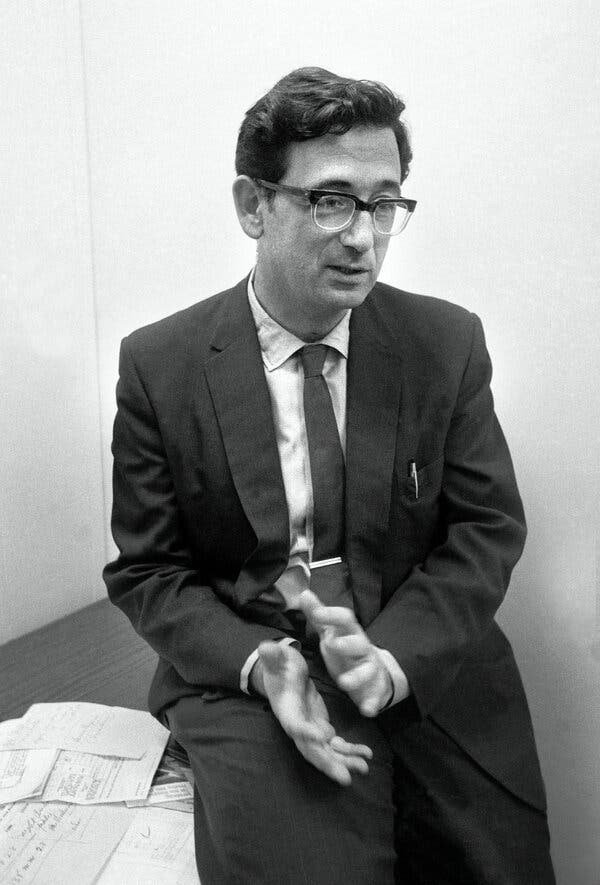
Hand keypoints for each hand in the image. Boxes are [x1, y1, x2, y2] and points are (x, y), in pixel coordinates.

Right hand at [252, 641, 371, 785]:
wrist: (282, 674)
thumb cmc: (280, 664)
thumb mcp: (278, 656)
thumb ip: (273, 654)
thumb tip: (265, 646)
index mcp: (286, 708)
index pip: (294, 723)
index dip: (305, 732)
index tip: (321, 738)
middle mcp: (297, 725)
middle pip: (310, 749)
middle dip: (327, 763)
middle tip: (345, 777)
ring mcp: (310, 728)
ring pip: (326, 751)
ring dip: (344, 761)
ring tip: (364, 767)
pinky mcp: (321, 727)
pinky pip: (335, 745)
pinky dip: (349, 751)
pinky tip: (366, 755)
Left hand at [298, 590, 393, 716]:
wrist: (375, 672)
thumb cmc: (346, 648)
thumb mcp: (331, 631)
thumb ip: (318, 614)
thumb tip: (303, 592)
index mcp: (350, 633)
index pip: (345, 619)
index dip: (332, 615)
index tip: (317, 612)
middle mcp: (363, 648)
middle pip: (360, 642)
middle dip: (348, 644)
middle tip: (332, 645)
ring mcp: (371, 668)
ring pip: (369, 670)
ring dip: (357, 676)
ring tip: (343, 683)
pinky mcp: (375, 689)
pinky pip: (376, 696)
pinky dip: (372, 703)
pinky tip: (367, 710)